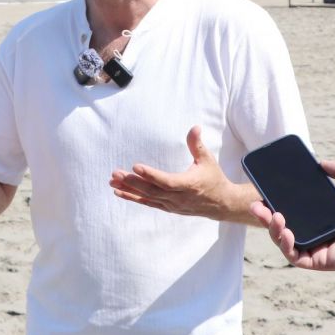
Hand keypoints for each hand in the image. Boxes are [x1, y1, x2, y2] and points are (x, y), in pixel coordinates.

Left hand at [110, 126, 251, 221]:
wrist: (221, 204)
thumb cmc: (213, 178)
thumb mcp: (207, 160)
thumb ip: (197, 144)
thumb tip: (195, 127)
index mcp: (189, 185)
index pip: (167, 181)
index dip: (151, 175)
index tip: (135, 166)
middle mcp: (179, 197)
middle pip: (152, 190)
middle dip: (133, 182)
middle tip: (116, 173)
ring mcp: (172, 204)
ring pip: (147, 197)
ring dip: (129, 189)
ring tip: (112, 181)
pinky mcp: (168, 207)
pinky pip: (148, 202)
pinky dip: (133, 198)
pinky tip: (119, 192)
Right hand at [250, 158, 334, 271]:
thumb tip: (320, 162)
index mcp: (324, 217)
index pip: (294, 211)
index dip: (276, 204)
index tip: (265, 194)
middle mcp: (319, 233)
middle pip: (283, 227)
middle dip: (265, 217)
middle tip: (255, 206)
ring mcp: (318, 248)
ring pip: (285, 243)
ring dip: (273, 230)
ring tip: (273, 216)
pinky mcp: (320, 261)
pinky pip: (295, 257)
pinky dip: (286, 245)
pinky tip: (286, 231)